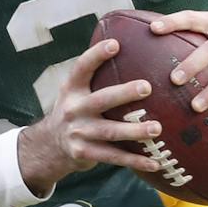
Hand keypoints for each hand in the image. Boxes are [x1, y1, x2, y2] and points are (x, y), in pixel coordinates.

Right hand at [16, 38, 162, 193]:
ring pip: (109, 131)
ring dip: (134, 131)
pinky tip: (155, 162)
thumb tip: (133, 46)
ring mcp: (78, 132)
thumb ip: (97, 76)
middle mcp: (72, 109)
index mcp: (71, 89)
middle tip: (147, 87)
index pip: (82, 68)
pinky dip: (135, 160)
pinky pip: (113, 157)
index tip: (116, 44)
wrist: (50, 145)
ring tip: (157, 128)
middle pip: (100, 100)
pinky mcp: (84, 153)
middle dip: (123, 93)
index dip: (97, 55)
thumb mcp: (76, 92)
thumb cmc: (76, 111)